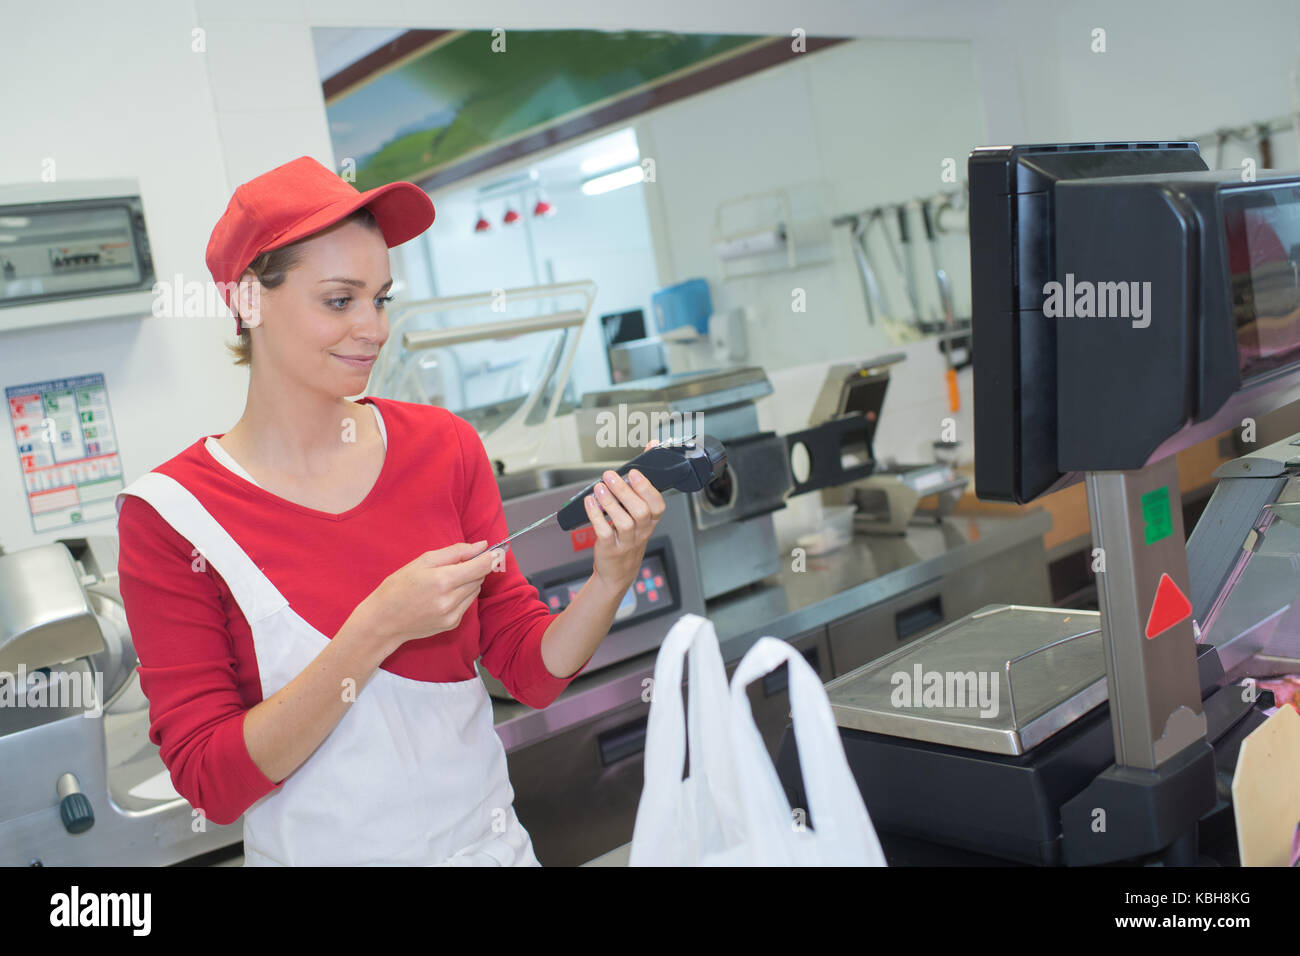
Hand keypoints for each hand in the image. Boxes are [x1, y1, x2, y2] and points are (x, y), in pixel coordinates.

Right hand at [357, 541, 499, 651]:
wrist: (383, 620)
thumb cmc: (398, 587)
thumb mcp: (423, 561)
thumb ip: (456, 552)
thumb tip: (482, 546)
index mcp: (443, 580)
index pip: (482, 566)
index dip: (491, 557)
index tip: (495, 551)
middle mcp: (450, 600)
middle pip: (480, 578)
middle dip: (474, 568)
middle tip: (456, 565)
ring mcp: (452, 615)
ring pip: (475, 591)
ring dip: (468, 582)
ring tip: (445, 580)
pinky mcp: (452, 624)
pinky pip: (467, 604)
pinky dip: (461, 595)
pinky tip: (442, 595)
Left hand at [585, 441, 667, 594]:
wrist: (617, 572)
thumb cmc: (628, 536)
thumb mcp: (638, 512)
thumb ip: (640, 483)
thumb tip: (651, 447)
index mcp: (650, 520)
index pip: (657, 504)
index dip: (647, 488)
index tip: (635, 472)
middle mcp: (641, 531)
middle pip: (640, 511)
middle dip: (625, 491)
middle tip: (610, 476)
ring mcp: (627, 541)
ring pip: (624, 521)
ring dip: (610, 503)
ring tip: (599, 488)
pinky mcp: (610, 548)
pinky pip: (605, 532)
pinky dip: (596, 516)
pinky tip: (590, 502)